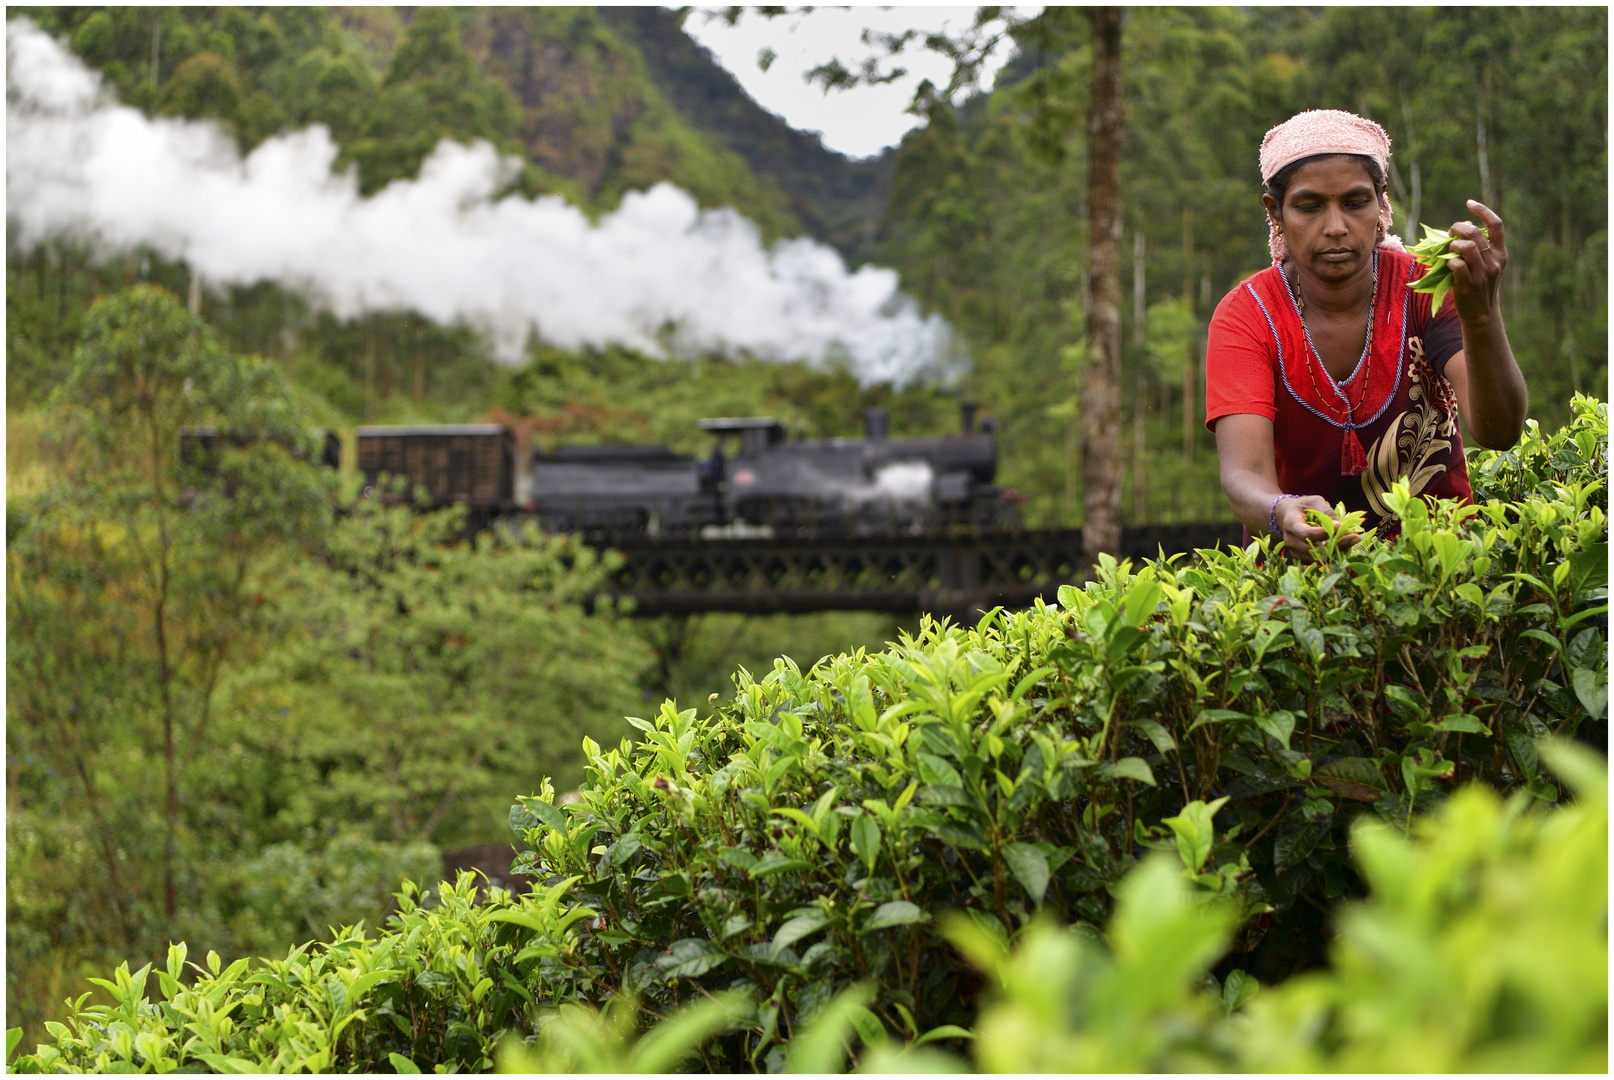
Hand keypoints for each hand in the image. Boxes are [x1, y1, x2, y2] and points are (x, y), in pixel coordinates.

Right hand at [1276, 495, 1360, 560]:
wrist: (1289, 515)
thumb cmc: (1304, 506)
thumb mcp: (1315, 502)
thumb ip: (1326, 512)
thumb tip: (1339, 526)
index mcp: (1291, 524)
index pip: (1306, 534)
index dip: (1324, 533)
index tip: (1340, 527)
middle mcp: (1290, 540)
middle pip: (1314, 549)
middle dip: (1336, 545)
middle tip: (1355, 538)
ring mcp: (1294, 551)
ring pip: (1318, 557)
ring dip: (1336, 551)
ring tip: (1351, 541)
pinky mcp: (1300, 558)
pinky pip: (1318, 560)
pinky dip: (1332, 555)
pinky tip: (1342, 546)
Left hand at [1447, 200, 1507, 324]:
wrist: (1482, 314)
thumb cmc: (1480, 286)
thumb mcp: (1485, 265)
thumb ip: (1479, 246)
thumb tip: (1466, 225)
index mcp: (1501, 253)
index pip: (1496, 225)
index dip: (1483, 210)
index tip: (1469, 203)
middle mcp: (1495, 261)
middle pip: (1475, 233)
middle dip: (1458, 228)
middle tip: (1450, 233)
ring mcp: (1483, 273)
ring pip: (1466, 247)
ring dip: (1452, 244)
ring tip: (1449, 249)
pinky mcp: (1469, 284)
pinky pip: (1457, 265)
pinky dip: (1449, 261)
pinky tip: (1447, 264)